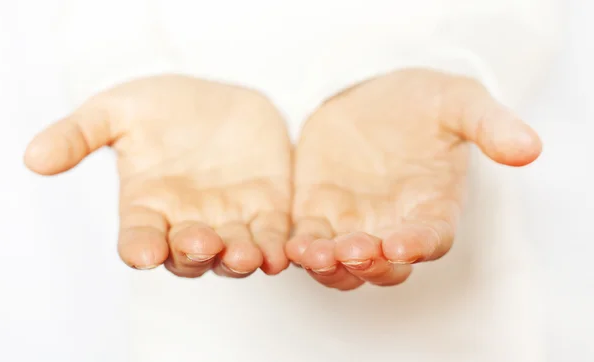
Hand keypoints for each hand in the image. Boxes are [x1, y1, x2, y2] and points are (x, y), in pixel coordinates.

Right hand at [25, 75, 291, 277]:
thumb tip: (34, 158)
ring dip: (239, 259)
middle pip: (189, 255)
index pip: (139, 237)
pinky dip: (277, 248)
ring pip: (233, 253)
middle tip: (200, 245)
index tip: (143, 253)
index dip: (141, 248)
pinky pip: (272, 237)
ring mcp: (230, 219)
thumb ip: (80, 133)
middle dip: (195, 254)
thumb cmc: (164, 106)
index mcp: (148, 205)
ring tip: (245, 255)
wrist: (220, 97)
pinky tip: (283, 251)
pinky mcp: (267, 210)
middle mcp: (188, 221)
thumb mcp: (118, 109)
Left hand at [286, 69, 540, 289]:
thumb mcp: (458, 102)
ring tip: (314, 254)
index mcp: (433, 206)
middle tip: (353, 250)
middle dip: (369, 263)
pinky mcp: (318, 212)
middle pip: (385, 264)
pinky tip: (291, 246)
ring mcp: (354, 222)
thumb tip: (531, 147)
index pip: (431, 238)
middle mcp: (394, 224)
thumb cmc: (422, 102)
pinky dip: (301, 249)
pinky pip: (310, 240)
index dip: (418, 246)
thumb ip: (489, 125)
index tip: (401, 244)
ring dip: (330, 266)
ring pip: (343, 263)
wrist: (371, 94)